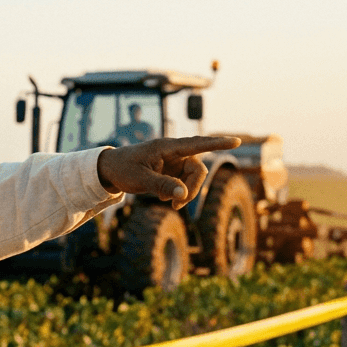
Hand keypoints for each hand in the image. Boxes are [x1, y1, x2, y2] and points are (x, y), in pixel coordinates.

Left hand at [96, 136, 240, 209]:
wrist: (110, 170)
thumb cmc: (123, 169)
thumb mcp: (139, 180)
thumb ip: (161, 186)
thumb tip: (183, 195)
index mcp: (166, 147)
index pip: (196, 144)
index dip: (217, 143)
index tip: (237, 141)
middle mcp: (174, 152)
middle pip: (198, 169)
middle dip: (193, 188)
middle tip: (177, 205)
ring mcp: (174, 162)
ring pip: (193, 177)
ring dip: (186, 192)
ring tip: (171, 203)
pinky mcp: (172, 171)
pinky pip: (185, 182)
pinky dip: (180, 192)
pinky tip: (166, 199)